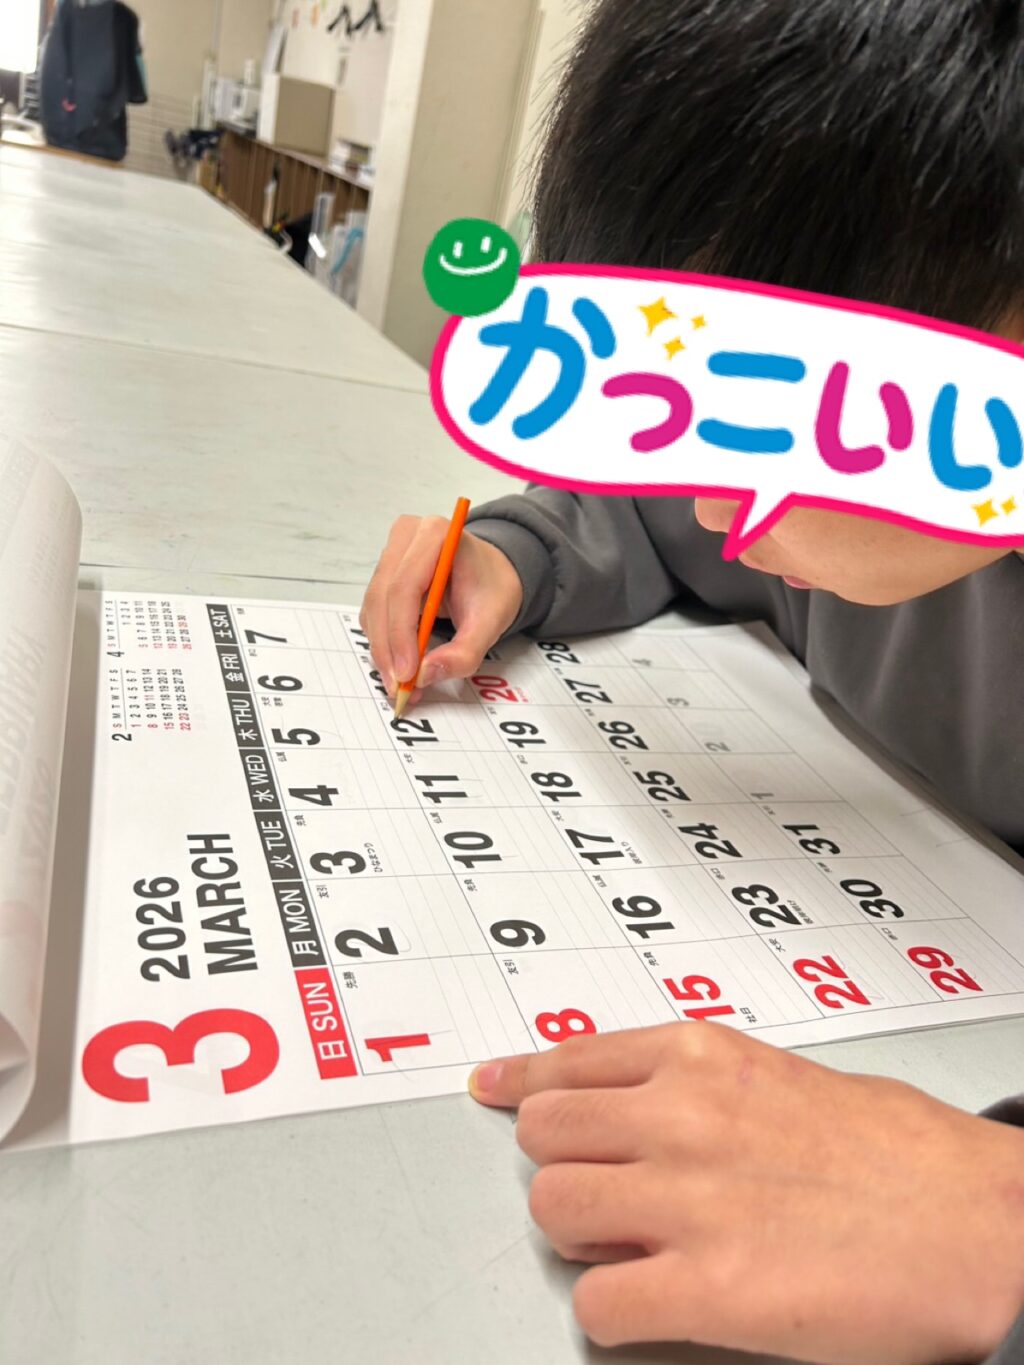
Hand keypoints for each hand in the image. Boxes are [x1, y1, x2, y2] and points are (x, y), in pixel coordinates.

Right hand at [360, 515, 522, 702]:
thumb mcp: (491, 622)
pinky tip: (401, 664)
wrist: (493, 574)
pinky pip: (374, 613)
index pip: (404, 586)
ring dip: (383, 650)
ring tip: (403, 683)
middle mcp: (406, 537)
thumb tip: (426, 674)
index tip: (407, 672)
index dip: (401, 633)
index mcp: (436, 535)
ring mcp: (391, 553)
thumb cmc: (493, 588)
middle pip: (382, 598)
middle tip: (399, 687)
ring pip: (373, 609)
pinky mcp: (384, 574)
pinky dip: (384, 643)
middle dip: (389, 649)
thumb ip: (464, 652)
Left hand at [469, 1022, 1023, 1363]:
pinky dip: (612, 1314)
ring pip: (551, 1211)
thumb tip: (637, 1110)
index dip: (521, 1080)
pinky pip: (596, 1306)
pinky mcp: (704, 1290)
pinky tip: (653, 1305)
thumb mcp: (787, 1080)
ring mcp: (686, 1201)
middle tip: (605, 1191)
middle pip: (544, 1136)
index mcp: (702, 1059)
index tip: (494, 1087)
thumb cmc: (905, 1157)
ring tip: (634, 1248)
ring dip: (581, 1238)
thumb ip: (701, 1088)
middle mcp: (679, 1117)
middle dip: (566, 1166)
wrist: (983, 1226)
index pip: (568, 1060)